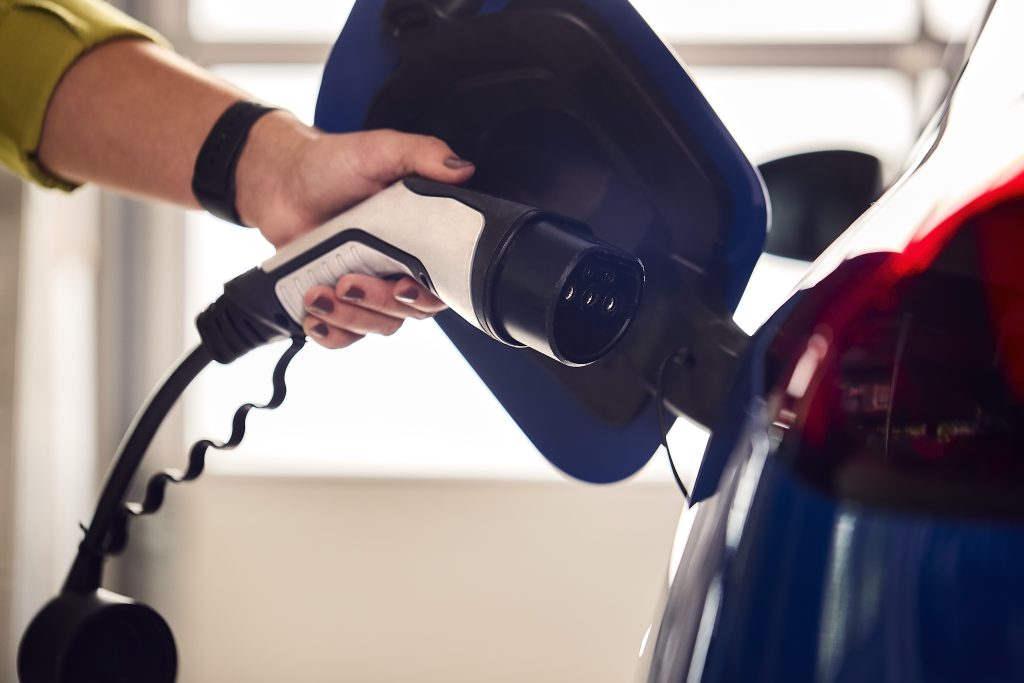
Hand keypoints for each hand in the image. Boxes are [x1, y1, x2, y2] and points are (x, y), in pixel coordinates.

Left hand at [235, 113, 475, 347]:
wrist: (283, 179)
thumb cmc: (334, 164)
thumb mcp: (381, 151)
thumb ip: (423, 155)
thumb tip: (462, 169)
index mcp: (420, 241)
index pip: (441, 285)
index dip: (427, 295)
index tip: (403, 287)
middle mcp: (398, 270)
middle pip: (407, 312)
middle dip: (377, 304)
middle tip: (347, 282)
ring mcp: (368, 288)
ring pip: (376, 326)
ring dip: (348, 318)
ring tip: (318, 294)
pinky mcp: (338, 303)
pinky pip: (345, 336)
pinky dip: (331, 334)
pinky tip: (314, 317)